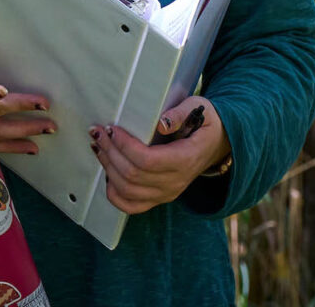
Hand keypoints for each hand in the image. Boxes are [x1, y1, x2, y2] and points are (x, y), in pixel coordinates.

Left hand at [89, 95, 229, 214]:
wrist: (216, 144)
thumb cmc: (205, 123)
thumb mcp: (199, 108)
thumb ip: (180, 113)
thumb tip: (161, 122)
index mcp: (185, 160)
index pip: (148, 160)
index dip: (125, 146)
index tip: (112, 128)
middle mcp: (175, 183)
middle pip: (133, 175)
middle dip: (110, 152)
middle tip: (98, 132)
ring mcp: (166, 194)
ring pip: (128, 191)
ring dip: (108, 168)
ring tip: (98, 146)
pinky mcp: (159, 198)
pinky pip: (131, 206)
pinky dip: (114, 193)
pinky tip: (107, 173)